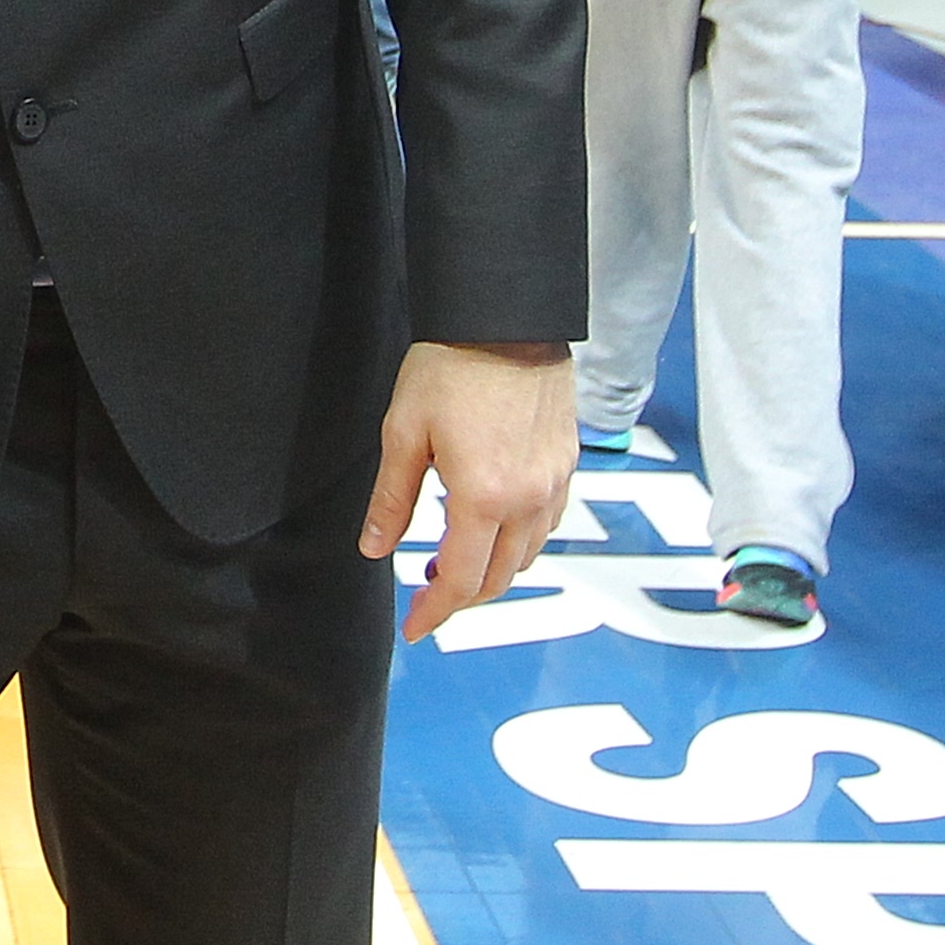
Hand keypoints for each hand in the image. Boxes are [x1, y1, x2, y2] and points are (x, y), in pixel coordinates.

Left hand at [363, 338, 572, 642]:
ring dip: (492, 572)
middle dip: (461, 598)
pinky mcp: (568, 464)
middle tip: (427, 595)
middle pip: (499, 579)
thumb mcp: (403, 432)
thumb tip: (376, 547)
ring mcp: (555, 483)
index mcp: (483, 497)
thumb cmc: (452, 365)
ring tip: (453, 559)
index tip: (415, 627)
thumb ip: (392, 499)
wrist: (507, 316)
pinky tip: (492, 525)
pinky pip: (548, 524)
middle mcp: (528, 499)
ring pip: (528, 556)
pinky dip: (519, 542)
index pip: (460, 580)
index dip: (435, 612)